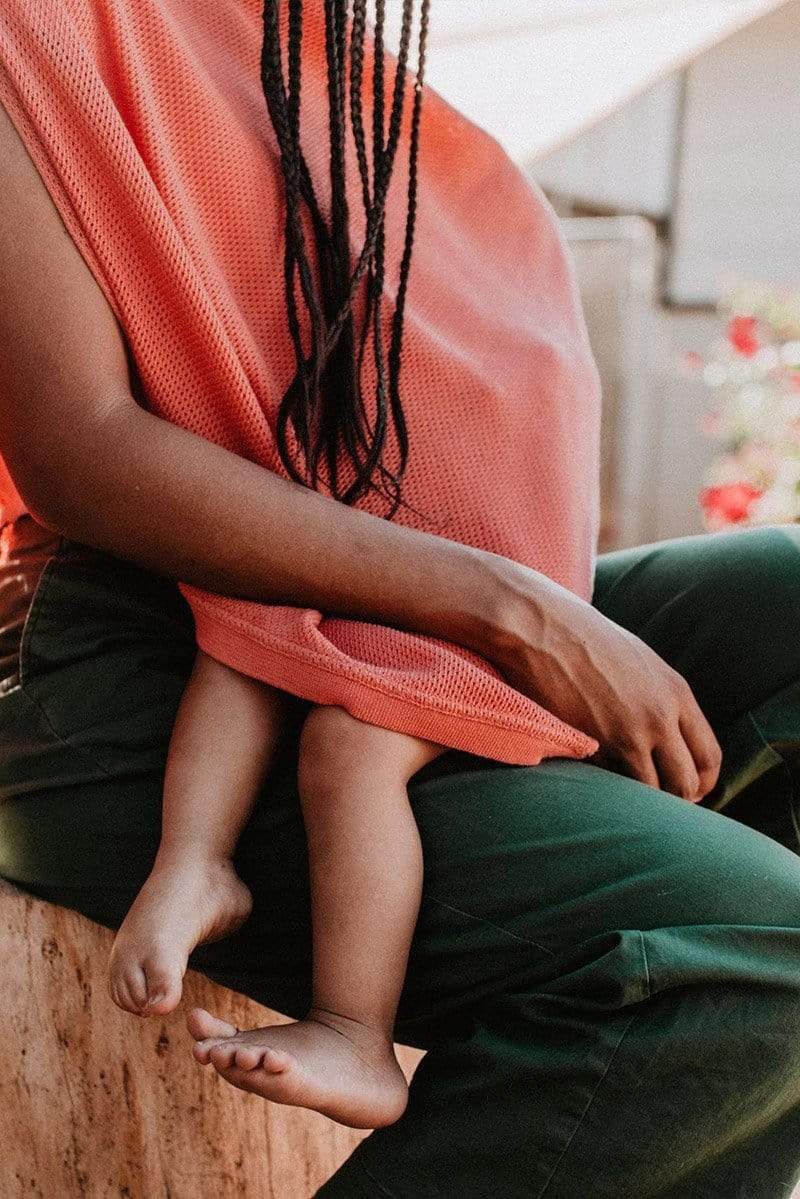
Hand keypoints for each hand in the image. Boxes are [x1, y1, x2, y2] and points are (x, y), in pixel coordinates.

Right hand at [481, 559, 722, 800]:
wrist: (542, 628)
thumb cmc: (587, 639)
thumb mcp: (644, 662)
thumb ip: (665, 699)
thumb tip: (674, 737)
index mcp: (676, 694)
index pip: (709, 757)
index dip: (703, 784)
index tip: (689, 792)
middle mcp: (658, 718)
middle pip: (685, 784)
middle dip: (675, 800)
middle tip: (659, 803)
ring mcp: (624, 734)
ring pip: (648, 792)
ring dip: (640, 799)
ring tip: (628, 796)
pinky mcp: (590, 745)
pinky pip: (610, 784)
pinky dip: (608, 789)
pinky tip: (599, 781)